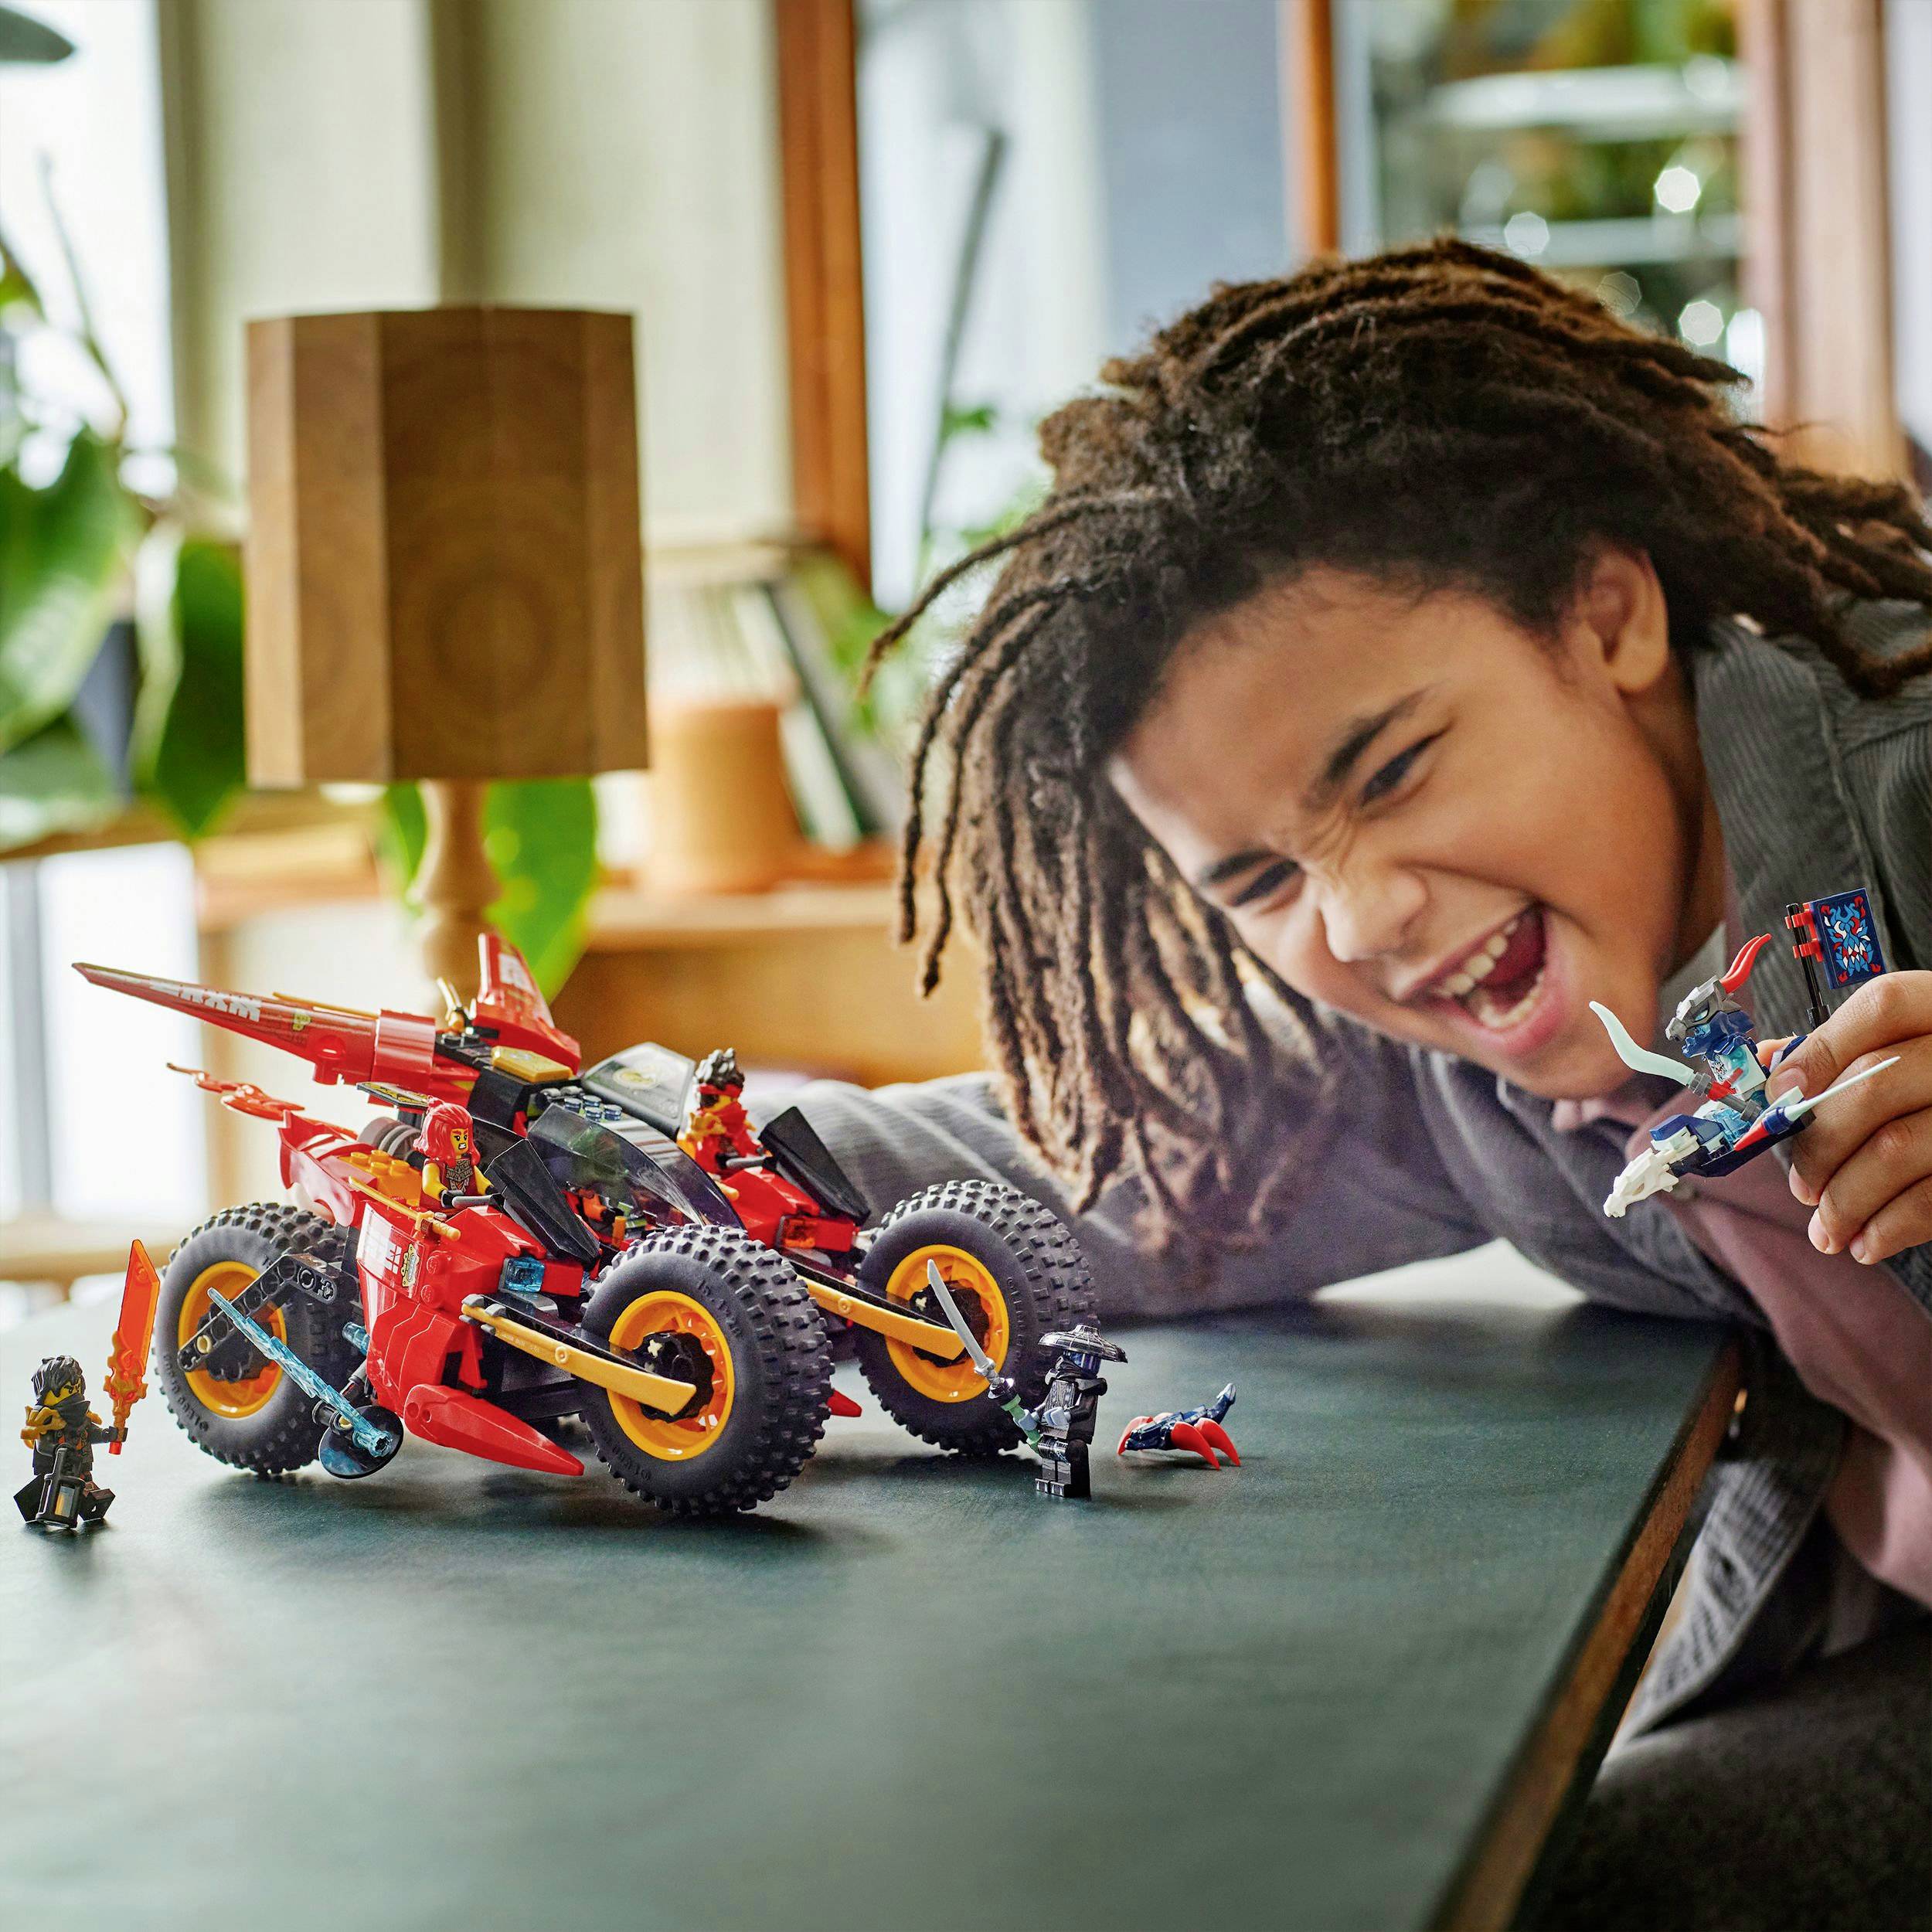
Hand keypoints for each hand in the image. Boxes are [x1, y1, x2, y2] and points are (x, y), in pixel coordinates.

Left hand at [1764, 972, 1931, 1264]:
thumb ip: (1846, 1048)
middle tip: (1801, 1185)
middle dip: (1820, 1146)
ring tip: (1826, 1228)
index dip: (1820, 1052)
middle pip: (1874, 1087)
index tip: (1780, 1097)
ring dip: (1845, 1200)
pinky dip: (1889, 1227)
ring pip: (1896, 1150)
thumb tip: (1768, 1060)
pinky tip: (1865, 1242)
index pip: (1880, 1009)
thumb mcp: (1907, 1046)